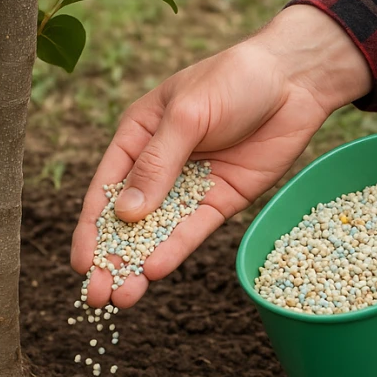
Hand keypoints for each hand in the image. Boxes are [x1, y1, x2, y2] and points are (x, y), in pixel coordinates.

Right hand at [71, 6, 371, 307]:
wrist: (295, 77)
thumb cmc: (233, 79)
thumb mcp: (186, 115)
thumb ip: (157, 164)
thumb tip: (126, 214)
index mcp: (137, 136)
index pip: (105, 188)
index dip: (91, 228)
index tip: (81, 263)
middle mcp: (158, 166)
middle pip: (128, 219)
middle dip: (111, 258)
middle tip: (96, 297)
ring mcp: (190, 186)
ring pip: (158, 232)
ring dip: (139, 264)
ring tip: (122, 299)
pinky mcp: (220, 199)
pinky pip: (194, 229)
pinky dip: (176, 250)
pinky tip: (157, 271)